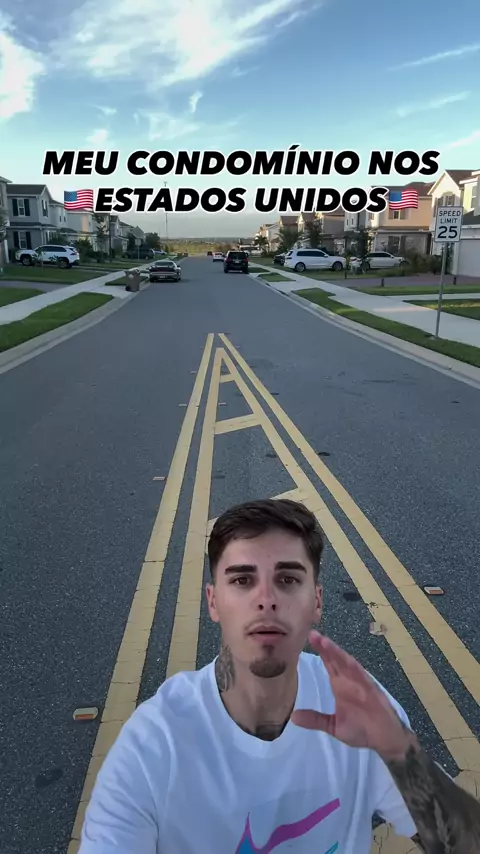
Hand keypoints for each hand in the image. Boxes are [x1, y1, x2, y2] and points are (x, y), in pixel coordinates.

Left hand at [291, 631, 415, 758]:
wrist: (384, 739)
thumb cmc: (361, 730)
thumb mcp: (334, 726)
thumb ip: (316, 720)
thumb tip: (293, 717)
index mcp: (339, 685)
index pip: (328, 664)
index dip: (320, 651)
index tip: (309, 638)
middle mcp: (349, 680)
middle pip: (335, 659)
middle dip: (325, 647)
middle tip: (313, 634)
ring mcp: (360, 683)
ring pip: (347, 664)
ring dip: (337, 653)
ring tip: (325, 642)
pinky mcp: (371, 690)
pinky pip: (362, 676)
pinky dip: (354, 667)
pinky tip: (346, 659)